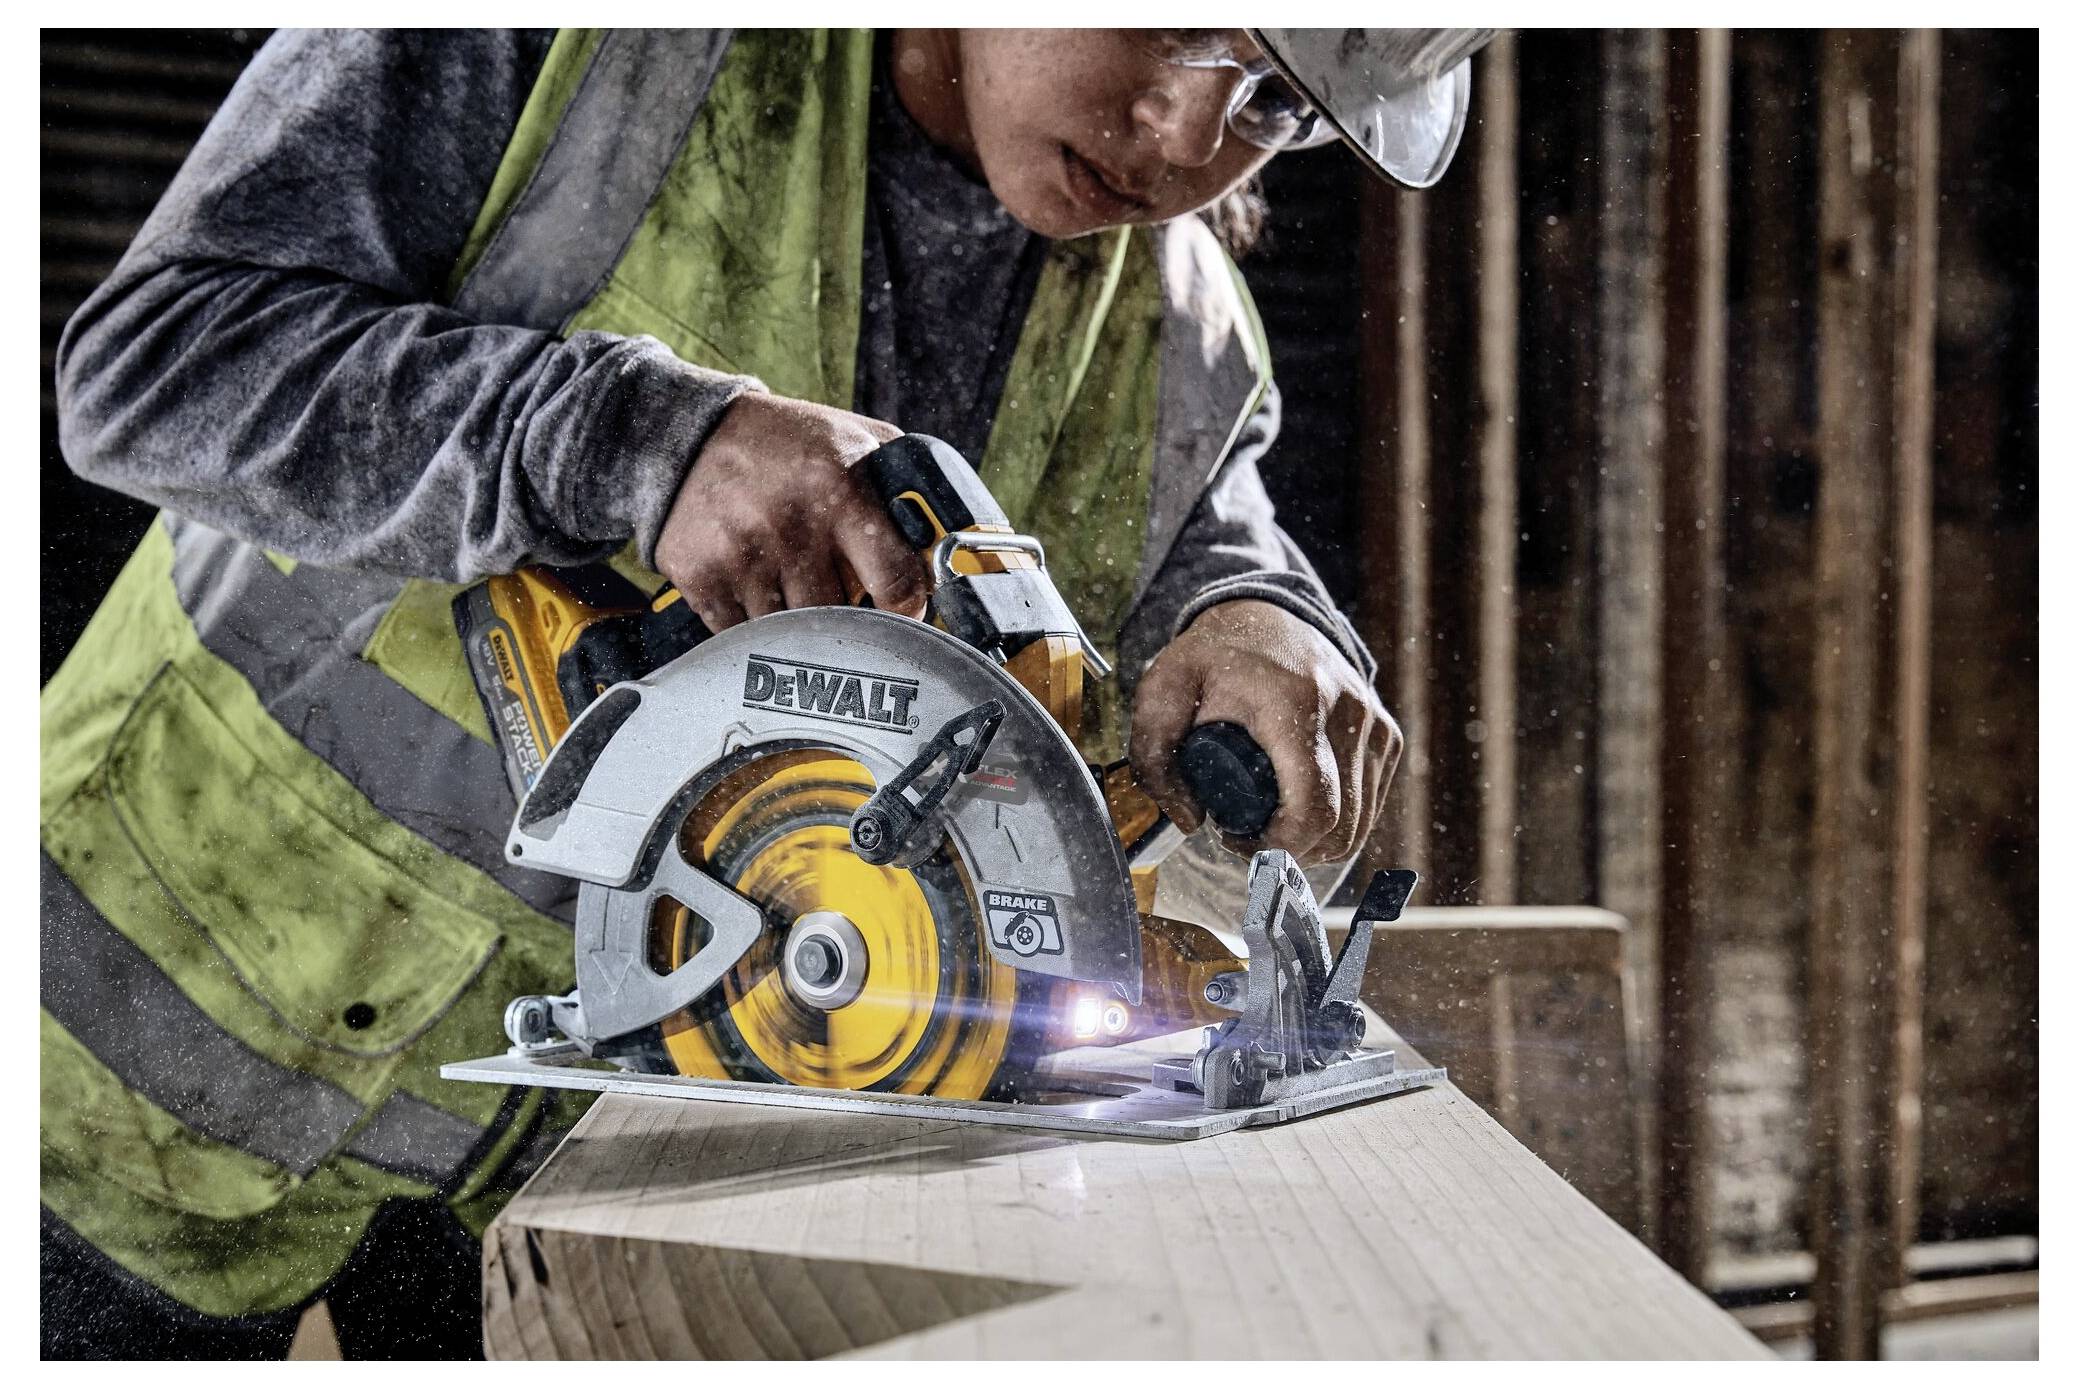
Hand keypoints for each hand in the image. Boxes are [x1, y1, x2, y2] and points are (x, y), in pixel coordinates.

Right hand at [654, 392, 926, 628]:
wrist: (689, 435)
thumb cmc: (787, 442)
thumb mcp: (854, 438)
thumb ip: (904, 483)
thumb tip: (949, 540)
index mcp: (842, 490)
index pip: (898, 584)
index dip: (907, 609)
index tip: (903, 611)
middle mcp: (792, 526)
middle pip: (842, 620)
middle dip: (847, 615)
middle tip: (841, 596)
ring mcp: (742, 556)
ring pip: (792, 634)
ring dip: (797, 623)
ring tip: (791, 582)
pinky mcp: (701, 578)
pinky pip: (742, 636)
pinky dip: (752, 628)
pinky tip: (754, 590)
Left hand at [1128, 599, 1401, 866]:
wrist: (1269, 614)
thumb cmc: (1214, 655)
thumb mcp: (1162, 690)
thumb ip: (1153, 756)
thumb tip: (1190, 820)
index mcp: (1295, 704)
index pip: (1314, 807)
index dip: (1279, 845)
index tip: (1237, 840)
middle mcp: (1347, 715)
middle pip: (1341, 826)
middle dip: (1292, 852)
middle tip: (1247, 838)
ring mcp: (1374, 726)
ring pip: (1360, 823)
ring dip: (1316, 842)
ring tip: (1271, 824)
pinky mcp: (1386, 735)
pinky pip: (1370, 805)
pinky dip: (1339, 822)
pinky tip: (1298, 808)